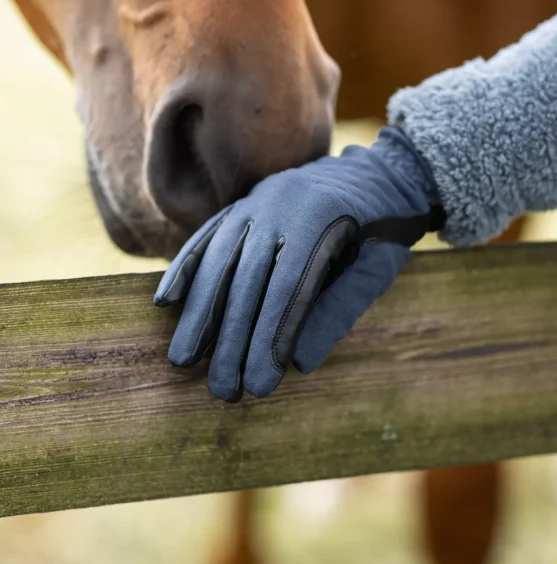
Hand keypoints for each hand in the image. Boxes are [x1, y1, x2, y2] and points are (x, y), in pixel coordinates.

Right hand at [154, 126, 442, 400]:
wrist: (378, 172)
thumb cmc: (383, 231)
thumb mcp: (377, 270)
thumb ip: (340, 310)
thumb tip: (299, 363)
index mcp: (321, 217)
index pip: (288, 288)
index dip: (270, 338)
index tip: (259, 386)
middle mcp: (281, 203)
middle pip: (246, 278)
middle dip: (230, 337)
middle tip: (221, 391)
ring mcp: (257, 200)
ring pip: (219, 258)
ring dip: (199, 311)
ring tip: (183, 360)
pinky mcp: (244, 204)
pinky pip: (208, 236)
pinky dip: (186, 268)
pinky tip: (167, 302)